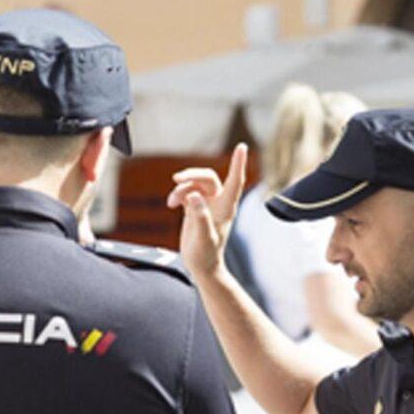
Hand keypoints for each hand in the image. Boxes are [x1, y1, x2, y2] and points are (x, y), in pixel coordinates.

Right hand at [166, 143, 246, 281]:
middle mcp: (219, 203)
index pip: (235, 181)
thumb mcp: (203, 238)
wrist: (201, 267)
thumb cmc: (206, 255)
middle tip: (177, 178)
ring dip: (181, 188)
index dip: (238, 163)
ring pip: (195, 183)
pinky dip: (178, 194)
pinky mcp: (196, 208)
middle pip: (208, 177)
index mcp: (226, 207)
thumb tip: (195, 196)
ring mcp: (207, 204)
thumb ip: (200, 217)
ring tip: (171, 202)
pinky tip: (171, 204)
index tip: (242, 146)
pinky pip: (187, 191)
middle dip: (193, 174)